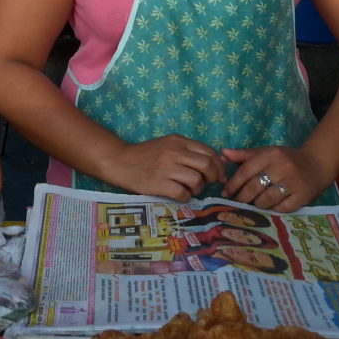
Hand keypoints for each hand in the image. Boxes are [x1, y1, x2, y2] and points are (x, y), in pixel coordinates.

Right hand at [102, 135, 225, 200]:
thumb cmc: (146, 156)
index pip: (209, 152)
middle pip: (207, 165)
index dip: (219, 166)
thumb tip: (218, 161)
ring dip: (198, 189)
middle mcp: (174, 152)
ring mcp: (166, 168)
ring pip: (197, 180)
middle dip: (214, 177)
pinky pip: (183, 193)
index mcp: (178, 141)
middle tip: (210, 184)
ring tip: (189, 189)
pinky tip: (179, 195)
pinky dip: (186, 197)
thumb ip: (189, 151)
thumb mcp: (168, 146)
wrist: (120, 162)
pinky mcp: (159, 183)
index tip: (219, 176)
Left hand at [221, 146, 328, 212]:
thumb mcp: (266, 152)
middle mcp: (282, 167)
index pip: (246, 171)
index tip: (225, 192)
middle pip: (254, 187)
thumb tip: (222, 155)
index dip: (233, 184)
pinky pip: (281, 208)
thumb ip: (244, 155)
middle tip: (237, 202)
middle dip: (242, 197)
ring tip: (254, 203)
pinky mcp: (303, 196)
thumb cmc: (286, 159)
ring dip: (257, 204)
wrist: (317, 164)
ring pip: (266, 199)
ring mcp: (294, 182)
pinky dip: (273, 209)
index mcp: (271, 154)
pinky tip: (270, 207)